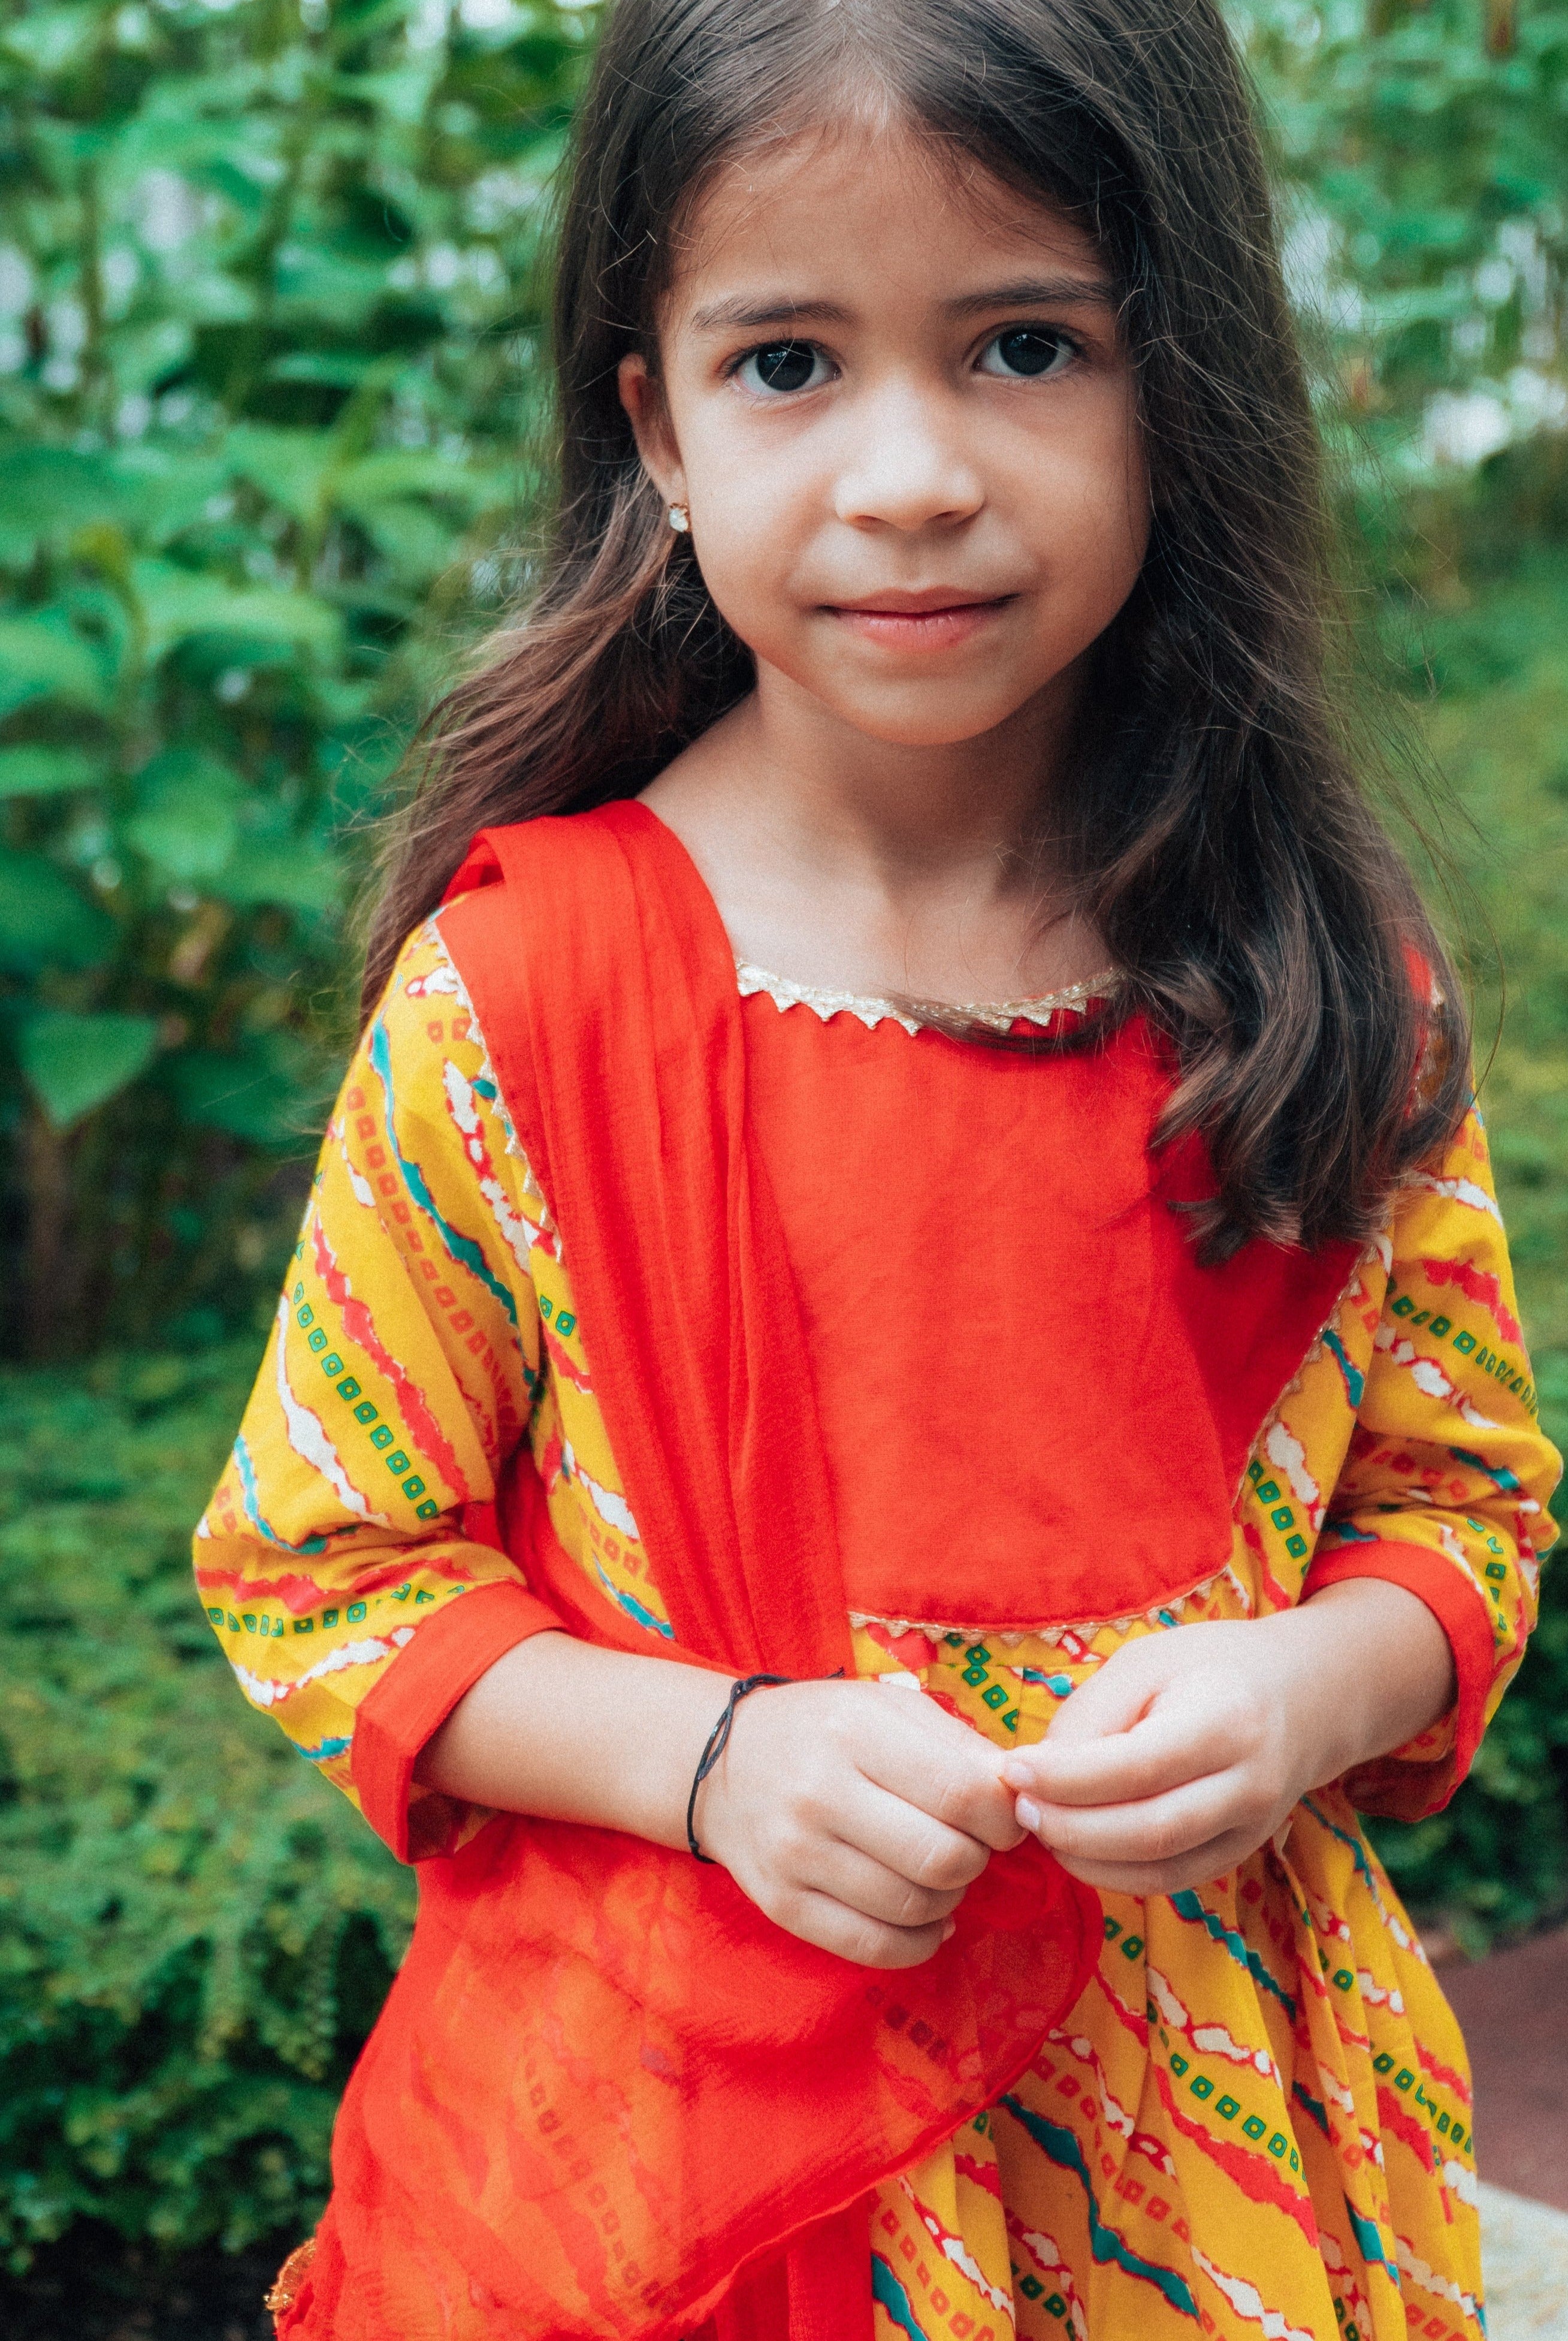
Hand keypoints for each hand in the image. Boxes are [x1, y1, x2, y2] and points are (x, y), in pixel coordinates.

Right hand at [699, 1678, 1026, 1968]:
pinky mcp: (783, 1906)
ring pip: (916, 1908)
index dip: (1004, 1816)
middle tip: (967, 1844)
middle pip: (945, 1858)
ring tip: (937, 1872)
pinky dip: (920, 1941)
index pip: (964, 1793)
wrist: (724, 1763)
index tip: (1001, 1816)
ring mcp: (796, 1856)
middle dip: (977, 1859)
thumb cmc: (827, 1730)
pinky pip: (877, 1948)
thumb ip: (960, 1747)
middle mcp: (820, 1794)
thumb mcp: (890, 1709)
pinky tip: (924, 1917)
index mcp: (856, 1732)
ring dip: (950, 1899)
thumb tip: (1026, 1798)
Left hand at [998, 1582, 1453, 1896]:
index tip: (1012, 1769)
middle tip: (1018, 1805)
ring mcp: (1251, 1830)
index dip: (1066, 1778)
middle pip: (1148, 1831)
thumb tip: (1038, 1775)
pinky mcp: (1239, 1855)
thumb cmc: (1210, 1667)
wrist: (1303, 1696)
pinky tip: (1075, 1846)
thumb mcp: (1146, 1662)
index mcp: (1227, 1720)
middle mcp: (1248, 1785)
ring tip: (1039, 1824)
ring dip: (1084, 1857)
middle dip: (1069, 1827)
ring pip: (1158, 1869)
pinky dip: (1113, 1873)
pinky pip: (1170, 1881)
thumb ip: (1093, 1716)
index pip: (1136, 1767)